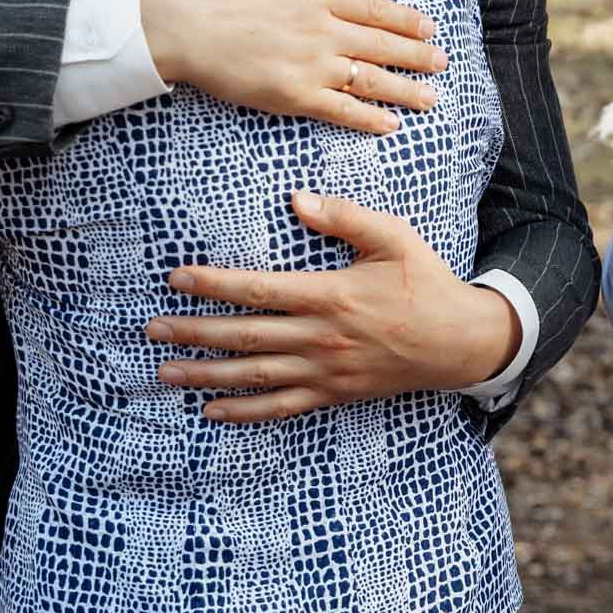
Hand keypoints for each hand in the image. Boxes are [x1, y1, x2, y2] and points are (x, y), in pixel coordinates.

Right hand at [140, 0, 448, 135]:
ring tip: (430, 98)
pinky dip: (368, 118)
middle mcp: (323, 31)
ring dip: (404, 90)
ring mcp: (310, 66)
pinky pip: (340, 111)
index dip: (405, 21)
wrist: (174, 21)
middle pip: (381, 46)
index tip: (428, 28)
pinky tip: (389, 124)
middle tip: (442, 63)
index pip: (374, 9)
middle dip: (416, 56)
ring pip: (370, 80)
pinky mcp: (291, 96)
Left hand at [146, 190, 520, 421]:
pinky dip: (244, 412)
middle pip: (246, 336)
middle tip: (153, 328)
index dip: (215, 284)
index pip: (260, 289)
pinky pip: (282, 408)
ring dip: (207, 375)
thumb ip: (345, 218)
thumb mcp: (394, 239)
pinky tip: (211, 411)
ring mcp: (327, 372)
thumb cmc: (426, 283)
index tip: (179, 278)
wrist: (460, 341)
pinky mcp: (335, 394)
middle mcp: (323, 338)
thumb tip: (296, 200)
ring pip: (256, 375)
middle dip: (195, 331)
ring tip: (167, 371)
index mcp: (332, 296)